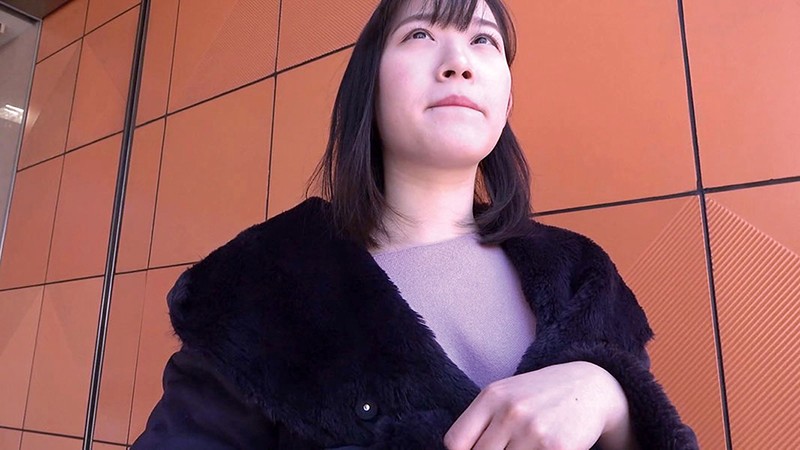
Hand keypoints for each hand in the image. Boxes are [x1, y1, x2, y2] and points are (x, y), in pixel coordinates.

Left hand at [443, 361, 634, 449]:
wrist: (590, 386)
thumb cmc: (541, 395)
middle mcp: (510, 412)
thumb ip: (482, 421)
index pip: (455, 442)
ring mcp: (533, 431)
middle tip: (507, 448)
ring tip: (523, 448)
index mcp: (491, 396)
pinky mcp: (556, 448)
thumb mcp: (506, 396)